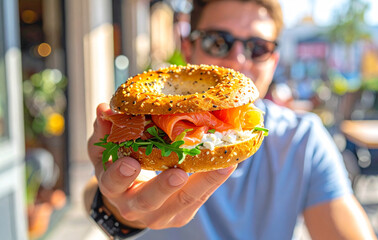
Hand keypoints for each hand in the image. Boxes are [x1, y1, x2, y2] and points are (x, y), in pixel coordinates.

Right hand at [87, 103, 236, 228]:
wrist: (131, 202)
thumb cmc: (119, 172)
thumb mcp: (106, 153)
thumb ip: (105, 132)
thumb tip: (105, 108)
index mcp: (114, 188)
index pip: (112, 184)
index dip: (120, 175)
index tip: (131, 162)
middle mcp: (135, 206)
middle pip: (149, 200)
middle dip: (163, 187)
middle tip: (178, 173)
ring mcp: (161, 214)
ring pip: (183, 201)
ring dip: (204, 182)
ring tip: (222, 164)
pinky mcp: (182, 214)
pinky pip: (200, 199)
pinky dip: (214, 181)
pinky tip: (228, 164)